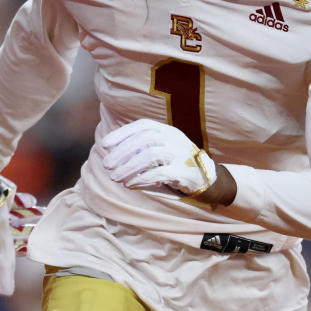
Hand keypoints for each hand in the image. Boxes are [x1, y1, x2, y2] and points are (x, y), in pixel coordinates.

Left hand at [101, 119, 216, 196]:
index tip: (105, 145)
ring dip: (128, 167)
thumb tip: (111, 152)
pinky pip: (160, 173)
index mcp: (167, 130)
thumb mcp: (161, 149)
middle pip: (144, 140)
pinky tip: (130, 184)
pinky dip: (142, 179)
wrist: (205, 177)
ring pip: (150, 156)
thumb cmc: (175, 162)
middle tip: (107, 166)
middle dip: (122, 152)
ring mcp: (181, 154)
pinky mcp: (184, 171)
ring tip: (115, 178)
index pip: (143, 126)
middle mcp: (175, 138)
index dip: (122, 133)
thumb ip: (141, 147)